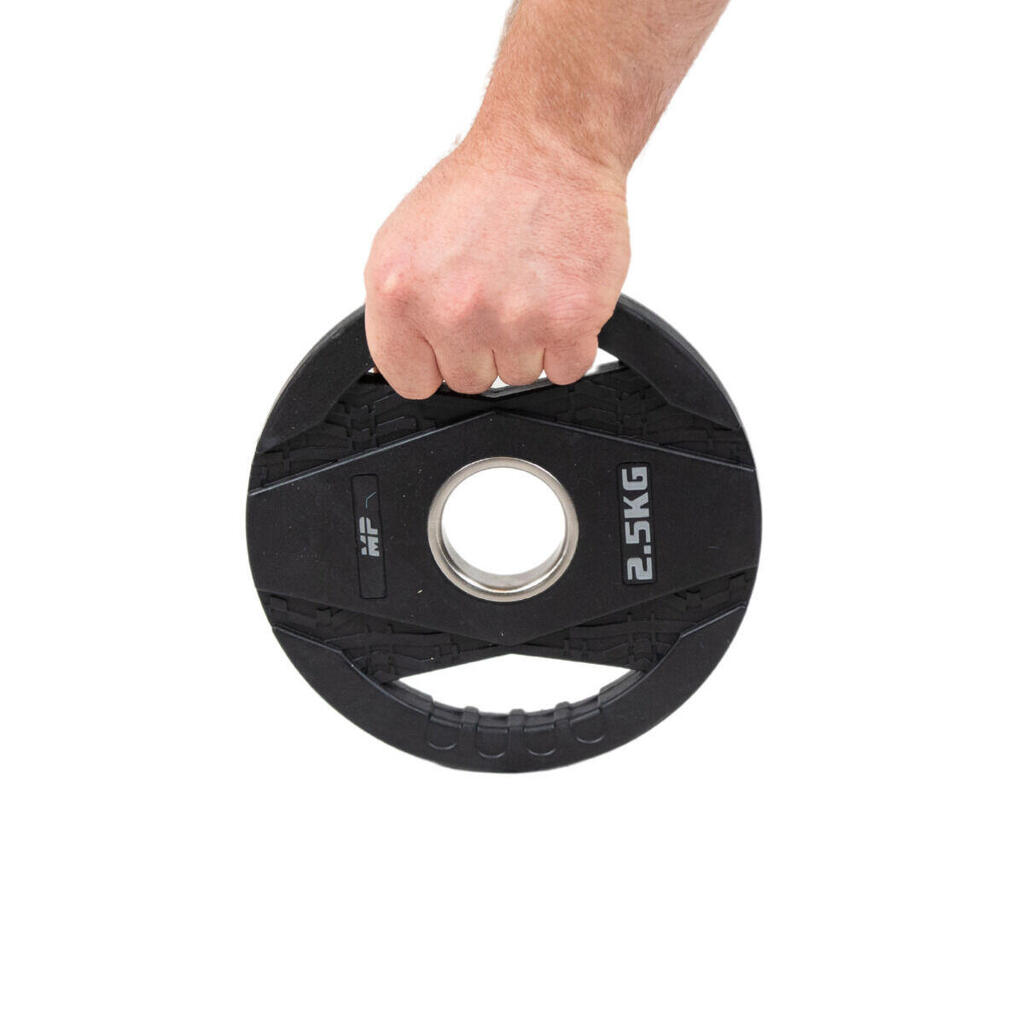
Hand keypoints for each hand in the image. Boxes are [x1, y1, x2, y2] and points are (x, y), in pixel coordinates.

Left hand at [363, 131, 629, 397]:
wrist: (549, 144)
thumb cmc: (482, 186)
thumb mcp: (405, 241)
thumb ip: (400, 310)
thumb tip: (411, 358)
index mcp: (399, 292)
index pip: (410, 379)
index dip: (434, 358)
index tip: (448, 335)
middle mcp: (452, 311)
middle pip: (469, 381)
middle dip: (484, 345)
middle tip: (497, 291)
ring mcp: (512, 321)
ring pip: (519, 375)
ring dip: (528, 341)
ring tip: (528, 284)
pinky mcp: (567, 322)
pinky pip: (566, 370)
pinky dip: (569, 342)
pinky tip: (557, 296)